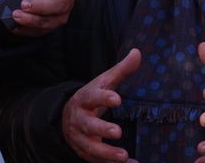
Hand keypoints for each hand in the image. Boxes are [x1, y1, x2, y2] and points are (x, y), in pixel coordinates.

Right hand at [61, 48, 141, 162]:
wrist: (66, 116)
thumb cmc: (92, 96)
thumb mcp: (104, 82)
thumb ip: (121, 70)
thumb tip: (137, 52)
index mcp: (84, 99)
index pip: (93, 97)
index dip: (104, 98)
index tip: (117, 99)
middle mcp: (79, 120)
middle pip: (88, 125)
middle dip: (101, 129)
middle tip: (118, 132)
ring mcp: (80, 138)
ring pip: (90, 148)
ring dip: (106, 153)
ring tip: (123, 156)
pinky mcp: (84, 152)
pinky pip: (96, 161)